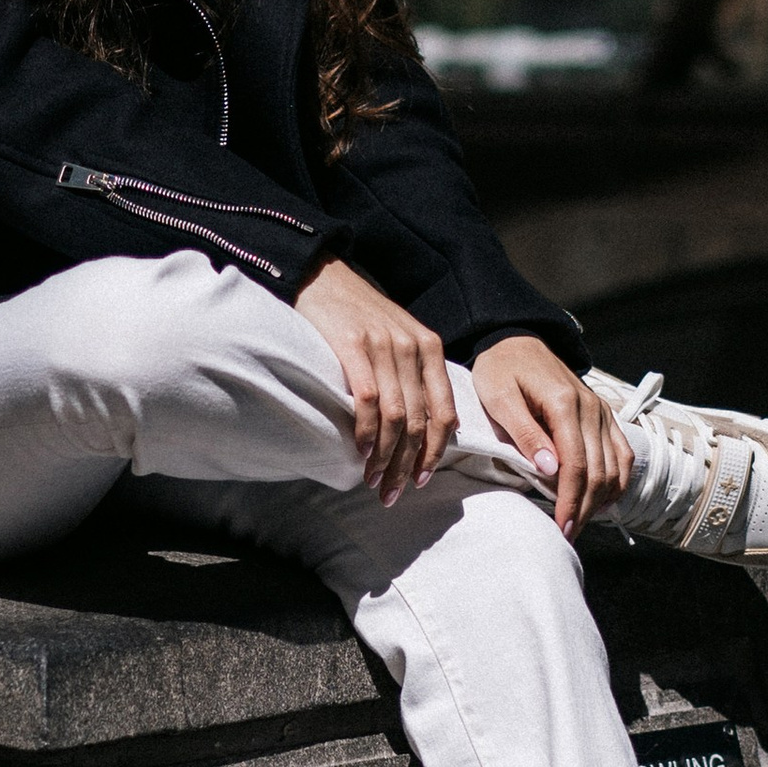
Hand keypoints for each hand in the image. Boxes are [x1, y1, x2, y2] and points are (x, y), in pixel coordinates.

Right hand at [293, 260, 455, 502]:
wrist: (322, 273)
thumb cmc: (357, 313)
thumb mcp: (398, 337)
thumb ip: (414, 374)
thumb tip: (424, 426)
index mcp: (430, 348)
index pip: (444, 413)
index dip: (435, 453)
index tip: (420, 480)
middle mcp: (413, 347)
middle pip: (420, 423)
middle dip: (407, 465)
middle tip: (391, 493)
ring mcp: (385, 346)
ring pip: (397, 418)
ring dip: (386, 457)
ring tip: (373, 480)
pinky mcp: (353, 345)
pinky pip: (368, 401)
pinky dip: (367, 433)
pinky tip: (360, 451)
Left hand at [471, 336, 629, 534]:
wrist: (516, 340)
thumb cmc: (500, 369)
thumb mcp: (499, 397)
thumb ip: (524, 433)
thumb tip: (550, 469)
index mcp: (564, 403)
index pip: (577, 464)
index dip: (571, 501)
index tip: (561, 528)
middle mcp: (591, 408)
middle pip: (598, 472)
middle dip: (584, 509)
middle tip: (567, 535)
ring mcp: (602, 412)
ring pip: (614, 468)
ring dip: (600, 501)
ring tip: (578, 523)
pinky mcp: (604, 416)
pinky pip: (621, 455)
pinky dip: (616, 482)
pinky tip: (600, 501)